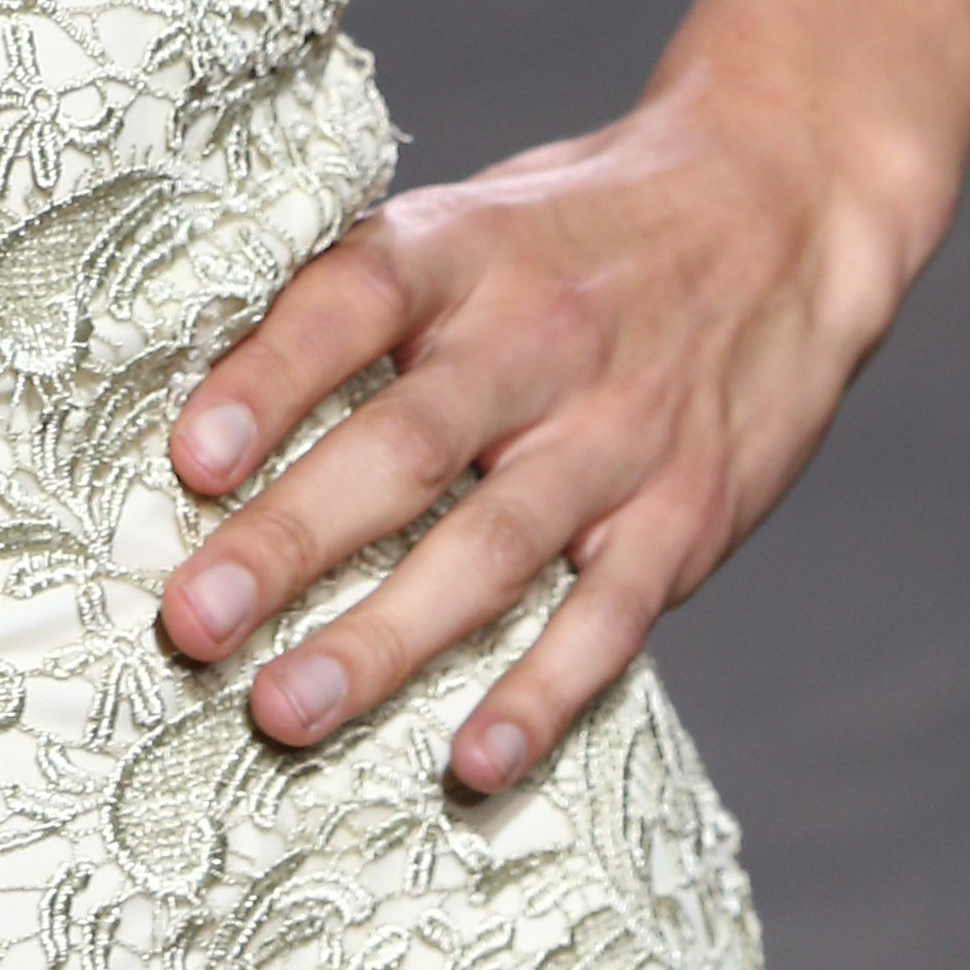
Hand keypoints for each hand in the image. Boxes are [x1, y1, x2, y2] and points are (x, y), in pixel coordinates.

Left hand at [153, 85, 928, 794]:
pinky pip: (608, 619)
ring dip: (383, 641)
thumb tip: (199, 381)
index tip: (188, 460)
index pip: (353, 300)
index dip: (269, 378)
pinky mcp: (686, 514)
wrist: (781, 206)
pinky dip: (539, 695)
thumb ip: (361, 292)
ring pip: (491, 549)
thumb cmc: (578, 230)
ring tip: (283, 712)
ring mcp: (619, 434)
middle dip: (291, 541)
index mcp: (465, 249)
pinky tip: (469, 762)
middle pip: (406, 445)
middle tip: (191, 624)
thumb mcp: (471, 218)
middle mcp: (537, 339)